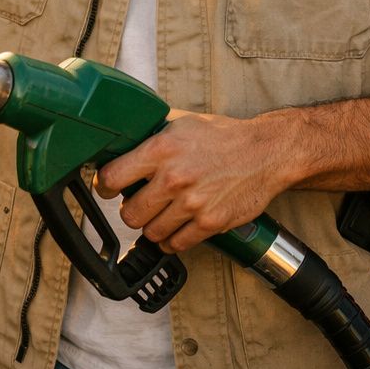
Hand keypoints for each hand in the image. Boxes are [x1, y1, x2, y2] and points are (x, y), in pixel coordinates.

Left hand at [95, 109, 291, 253]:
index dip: (105, 185)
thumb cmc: (223, 136)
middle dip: (131, 210)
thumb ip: (151, 134)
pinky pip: (176, 244)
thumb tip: (122, 137)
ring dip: (153, 227)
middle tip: (139, 203)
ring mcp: (192, 204)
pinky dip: (172, 240)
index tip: (108, 188)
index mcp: (161, 149)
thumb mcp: (181, 123)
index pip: (112, 177)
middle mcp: (174, 178)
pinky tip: (176, 228)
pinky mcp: (210, 223)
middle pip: (129, 214)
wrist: (264, 152)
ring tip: (161, 215)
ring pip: (151, 233)